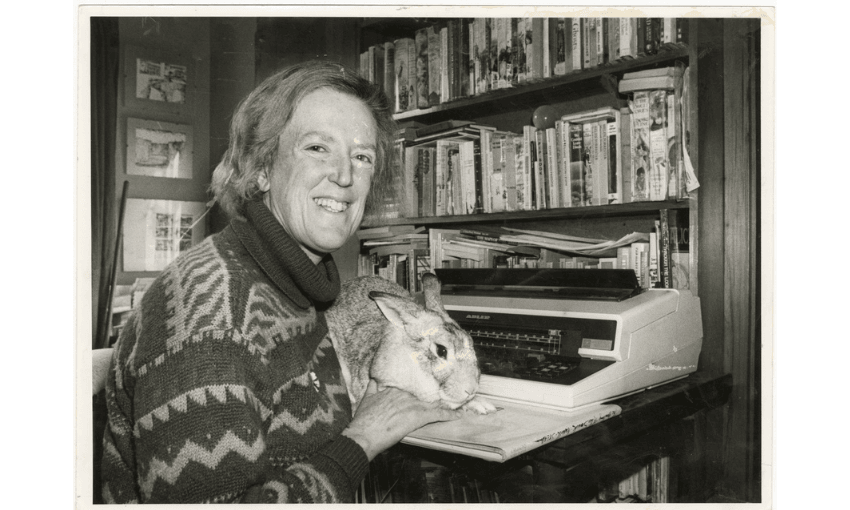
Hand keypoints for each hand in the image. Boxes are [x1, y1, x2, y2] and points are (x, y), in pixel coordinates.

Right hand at [342, 380, 461, 460]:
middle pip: (425, 392)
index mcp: (394, 388)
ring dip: (447, 402)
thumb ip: (373, 386)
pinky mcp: (417, 416)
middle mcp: (405, 393)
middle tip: (450, 389)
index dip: (423, 386)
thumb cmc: (363, 419)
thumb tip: (374, 378)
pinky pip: (438, 414)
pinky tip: (460, 415)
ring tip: (461, 401)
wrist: (364, 434)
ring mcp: (412, 404)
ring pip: (434, 401)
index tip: (432, 382)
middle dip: (437, 393)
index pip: (413, 385)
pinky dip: (450, 415)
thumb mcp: (366, 398)